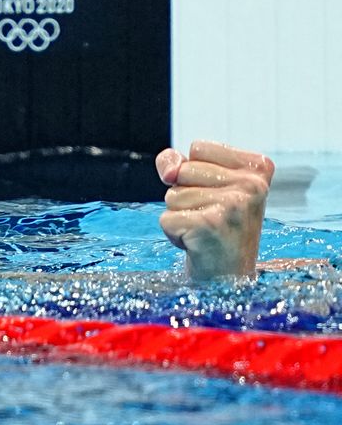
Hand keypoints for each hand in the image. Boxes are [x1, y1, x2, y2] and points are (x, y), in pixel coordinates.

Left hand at [156, 140, 272, 280]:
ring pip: (172, 195)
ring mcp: (234, 205)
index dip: (193, 172)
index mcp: (258, 167)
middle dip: (185, 195)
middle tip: (210, 216)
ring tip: (205, 230)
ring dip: (180, 215)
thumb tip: (168, 169)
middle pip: (183, 170)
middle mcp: (253, 185)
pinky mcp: (210, 225)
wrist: (228, 276)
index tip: (217, 195)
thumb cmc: (215, 225)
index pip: (198, 147)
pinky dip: (173, 233)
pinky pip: (166, 218)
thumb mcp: (203, 184)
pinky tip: (198, 243)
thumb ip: (178, 162)